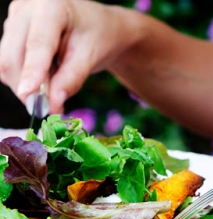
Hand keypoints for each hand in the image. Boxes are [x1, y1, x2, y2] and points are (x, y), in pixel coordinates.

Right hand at [0, 0, 137, 112]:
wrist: (98, 28)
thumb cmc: (98, 37)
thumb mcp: (91, 57)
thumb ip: (72, 80)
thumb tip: (52, 106)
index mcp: (51, 6)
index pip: (38, 44)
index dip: (32, 71)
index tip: (28, 95)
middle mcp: (26, 9)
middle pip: (13, 56)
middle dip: (29, 88)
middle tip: (51, 109)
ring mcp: (14, 20)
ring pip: (6, 63)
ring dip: (26, 86)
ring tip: (54, 90)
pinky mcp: (10, 33)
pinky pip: (9, 63)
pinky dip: (24, 79)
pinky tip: (45, 78)